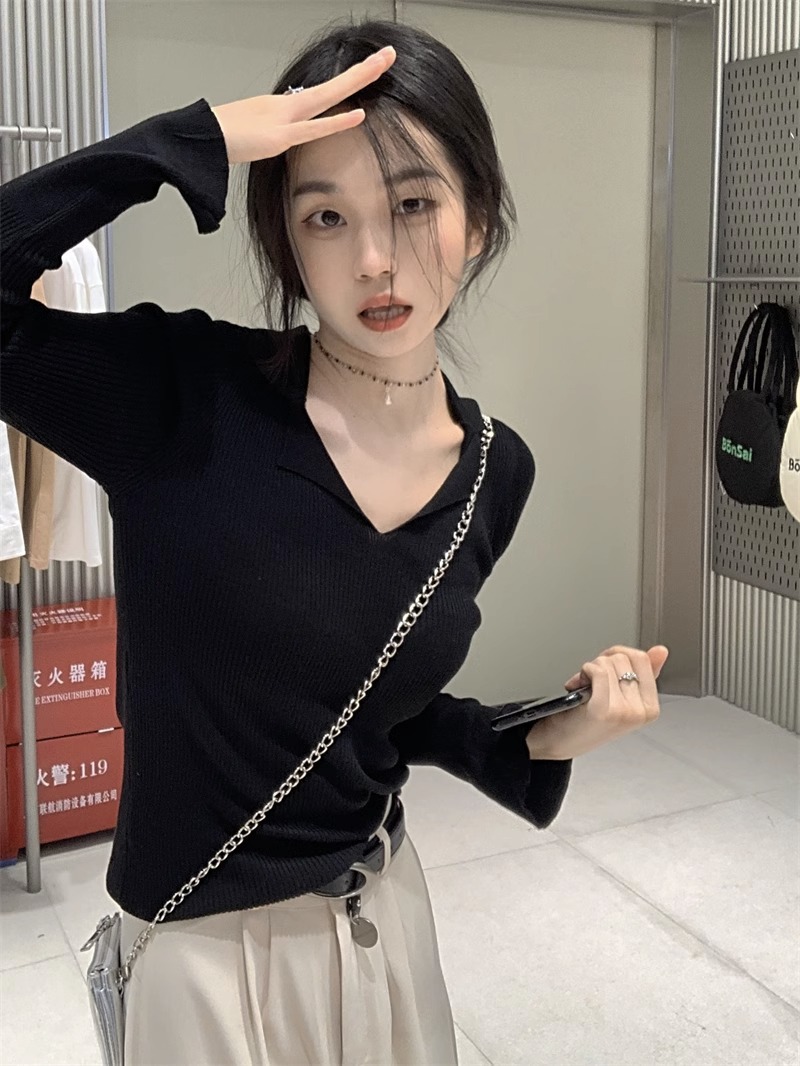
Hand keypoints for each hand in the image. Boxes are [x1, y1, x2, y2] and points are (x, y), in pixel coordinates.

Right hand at [210, 46, 395, 164]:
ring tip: (383, 64)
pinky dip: (336, 123)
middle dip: (364, 70)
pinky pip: (313, 129)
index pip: (325, 92)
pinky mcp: (279, 138)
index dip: (349, 82)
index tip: (369, 71)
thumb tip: (285, 139)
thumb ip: (274, 135)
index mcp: (283, 108)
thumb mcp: (254, 135)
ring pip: (329, 96)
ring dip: (358, 80)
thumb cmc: (221, 139)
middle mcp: (287, 107)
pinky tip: (359, 114)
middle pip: (335, 85)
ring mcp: (284, 119)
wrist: (199, 139)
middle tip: (389, 55)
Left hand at [526, 644, 668, 759]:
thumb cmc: (585, 717)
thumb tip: (661, 651)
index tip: (605, 668)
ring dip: (591, 668)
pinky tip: (578, 686)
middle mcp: (641, 712)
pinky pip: (599, 672)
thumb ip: (642, 673)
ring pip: (609, 663)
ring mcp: (625, 712)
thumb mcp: (619, 695)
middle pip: (624, 658)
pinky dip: (584, 672)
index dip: (617, 655)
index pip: (642, 659)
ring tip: (585, 687)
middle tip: (592, 681)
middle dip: (602, 662)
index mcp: (650, 707)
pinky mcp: (604, 711)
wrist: (558, 740)